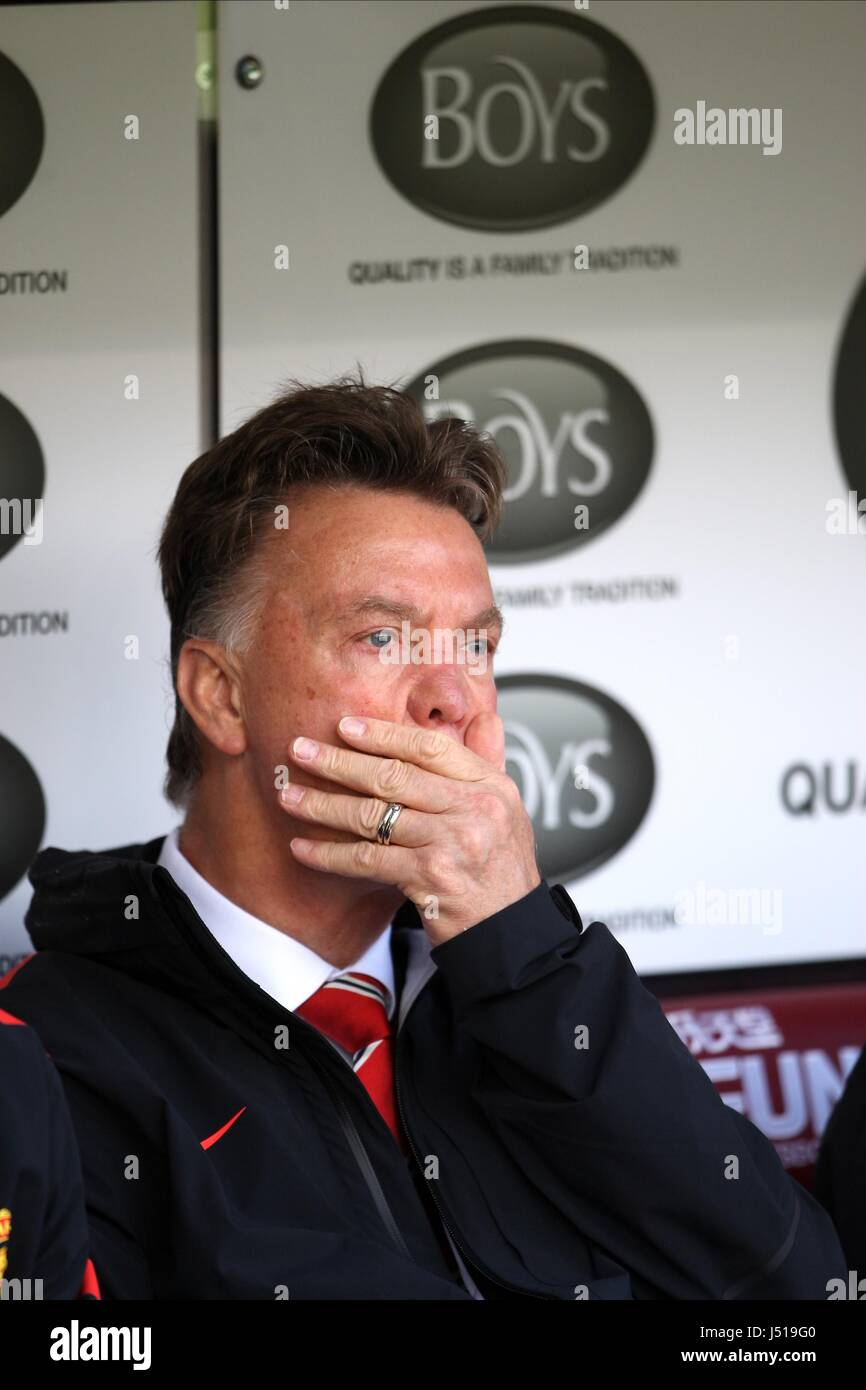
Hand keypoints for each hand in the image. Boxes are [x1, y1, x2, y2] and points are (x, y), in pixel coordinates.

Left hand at [279, 713, 540, 943]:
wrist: (511, 933)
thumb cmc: (501, 871)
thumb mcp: (506, 809)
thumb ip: (487, 762)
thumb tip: (481, 715)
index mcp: (490, 784)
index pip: (429, 747)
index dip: (382, 733)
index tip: (344, 726)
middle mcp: (474, 808)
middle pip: (393, 775)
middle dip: (338, 762)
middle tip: (299, 750)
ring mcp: (451, 842)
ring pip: (373, 815)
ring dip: (323, 805)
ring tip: (289, 796)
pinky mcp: (429, 878)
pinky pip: (367, 859)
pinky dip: (329, 854)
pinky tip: (303, 848)